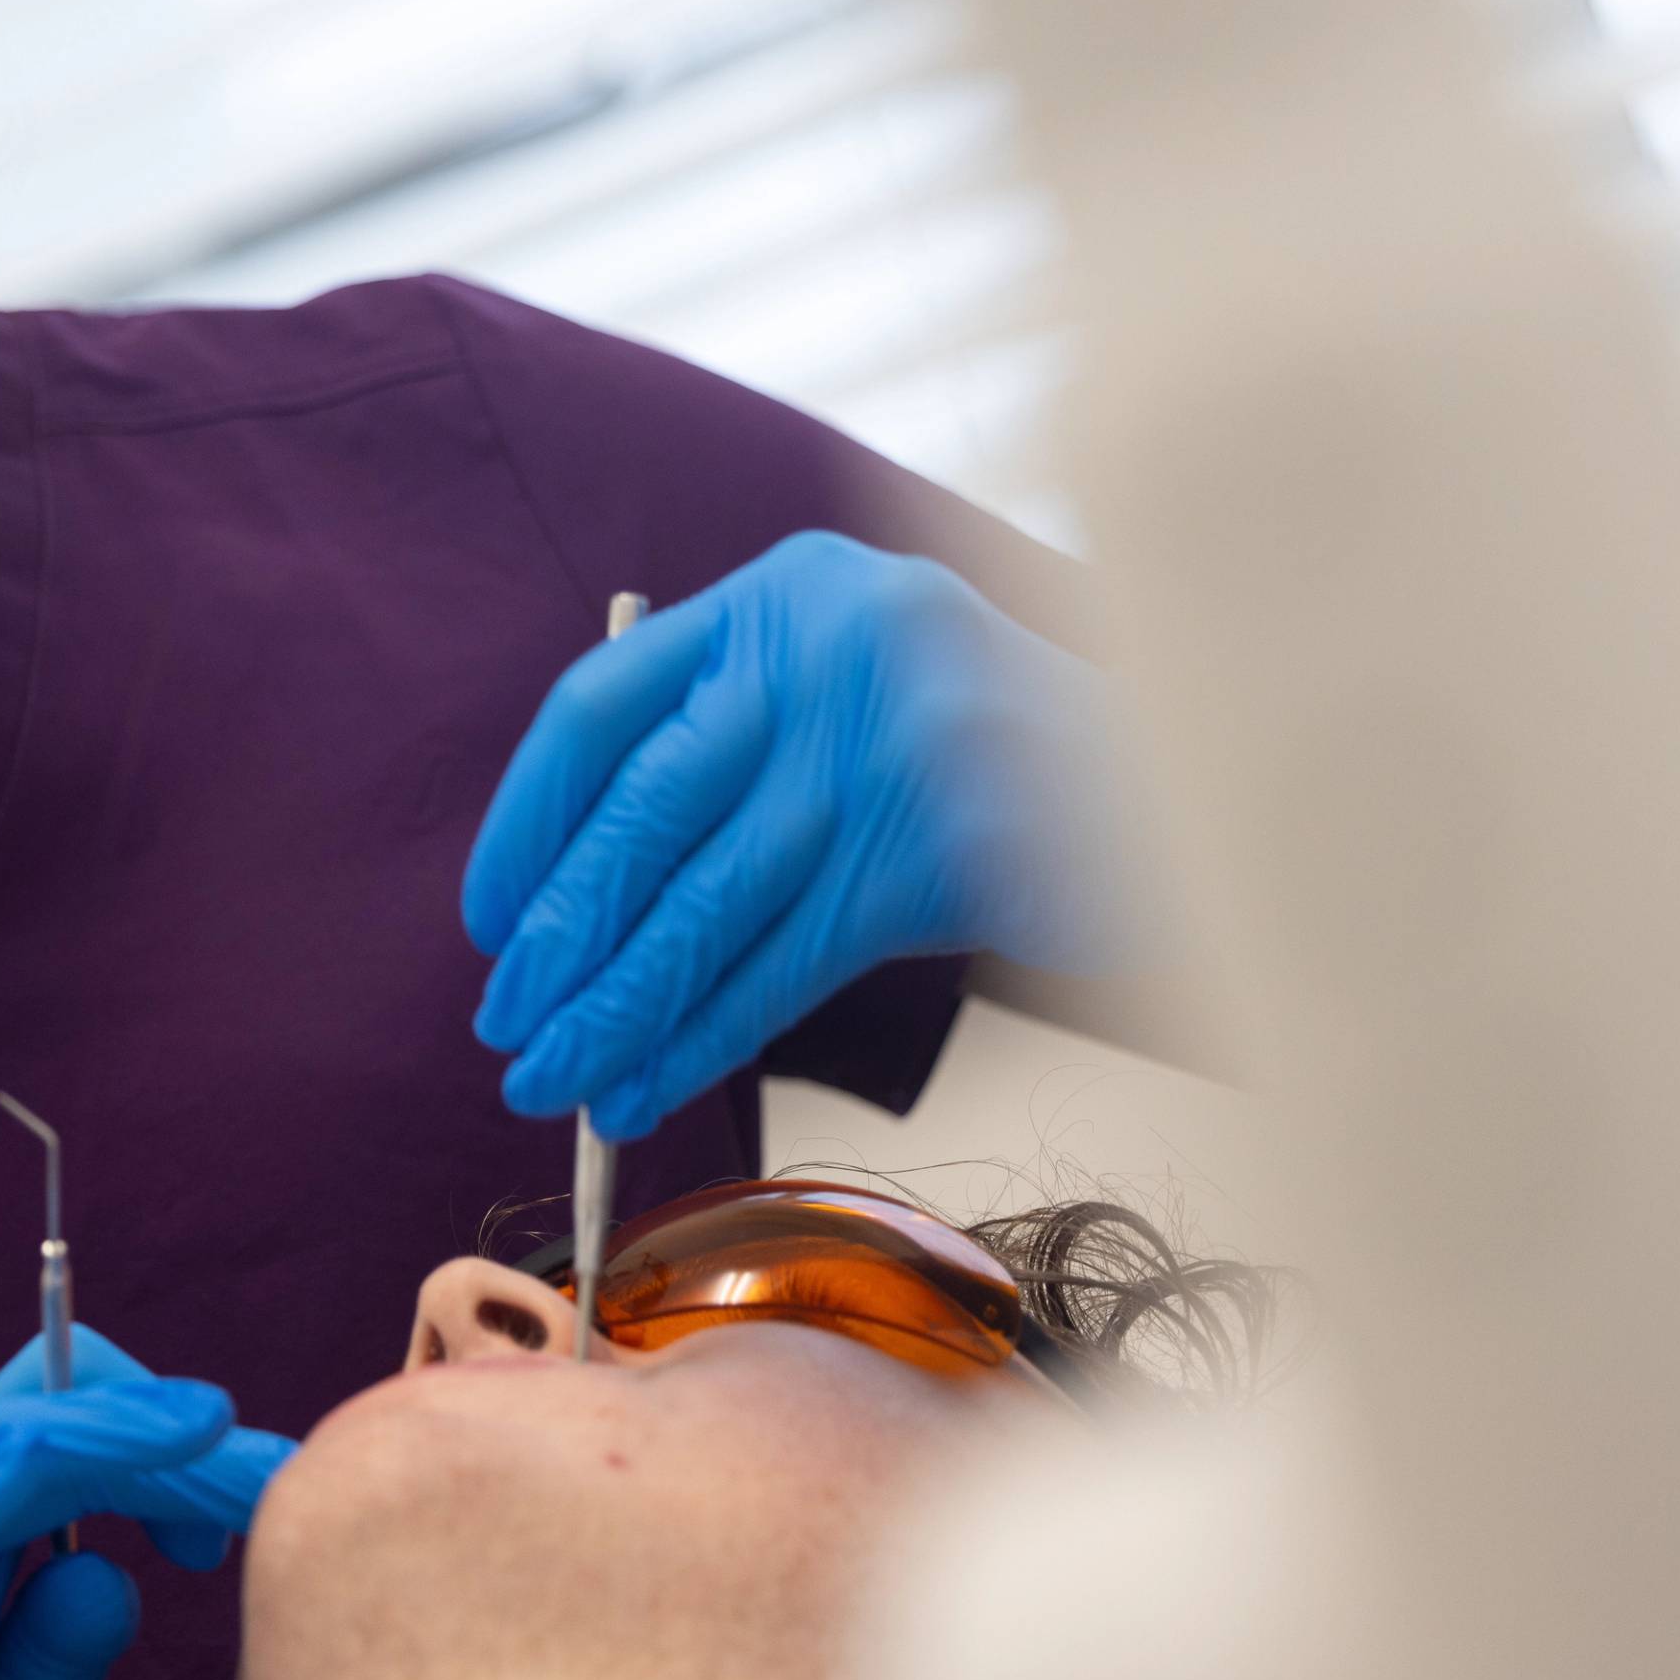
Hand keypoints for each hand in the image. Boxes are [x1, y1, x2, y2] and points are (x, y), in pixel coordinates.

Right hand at [0, 1328, 294, 1679]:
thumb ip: (68, 1644)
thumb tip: (117, 1569)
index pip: (66, 1438)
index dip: (164, 1446)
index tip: (259, 1485)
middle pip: (25, 1414)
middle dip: (146, 1421)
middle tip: (249, 1453)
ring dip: (84, 1431)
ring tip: (183, 1440)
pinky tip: (33, 1474)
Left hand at [463, 531, 1124, 1140]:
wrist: (1191, 781)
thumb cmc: (986, 752)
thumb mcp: (854, 684)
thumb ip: (727, 735)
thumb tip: (562, 890)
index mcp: (784, 594)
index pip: (599, 705)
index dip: (525, 824)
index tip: (488, 919)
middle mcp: (831, 648)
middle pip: (644, 813)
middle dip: (562, 937)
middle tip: (507, 1023)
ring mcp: (894, 742)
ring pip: (706, 903)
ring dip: (616, 1009)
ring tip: (555, 1080)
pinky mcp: (946, 848)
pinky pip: (783, 962)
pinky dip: (702, 1035)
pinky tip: (645, 1085)